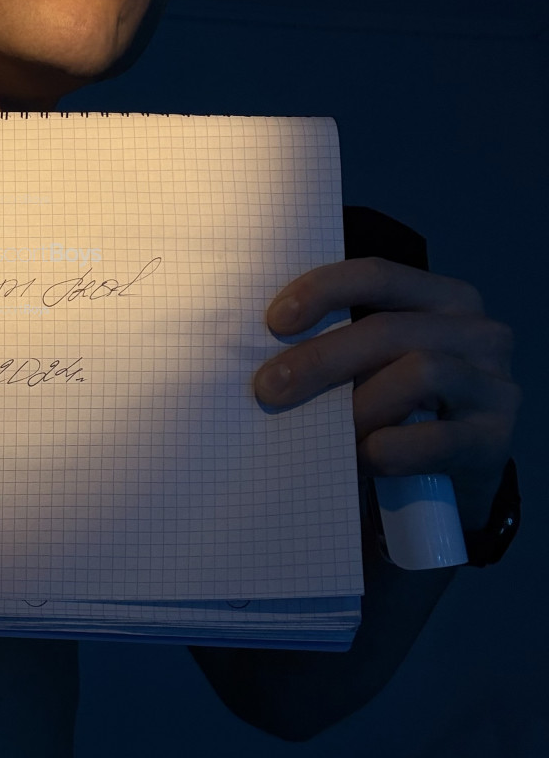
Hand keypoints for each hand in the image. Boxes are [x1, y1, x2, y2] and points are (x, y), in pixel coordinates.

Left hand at [255, 256, 521, 529]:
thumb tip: (263, 347)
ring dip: (357, 407)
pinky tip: (362, 459)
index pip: (377, 275)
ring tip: (324, 435)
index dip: (323, 291)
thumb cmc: (391, 409)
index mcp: (442, 298)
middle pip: (387, 330)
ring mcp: (495, 385)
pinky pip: (437, 439)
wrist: (445, 482)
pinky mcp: (495, 440)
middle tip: (268, 388)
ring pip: (418, 374)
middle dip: (319, 359)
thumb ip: (338, 342)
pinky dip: (389, 450)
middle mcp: (478, 332)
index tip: (274, 321)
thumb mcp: (370, 366)